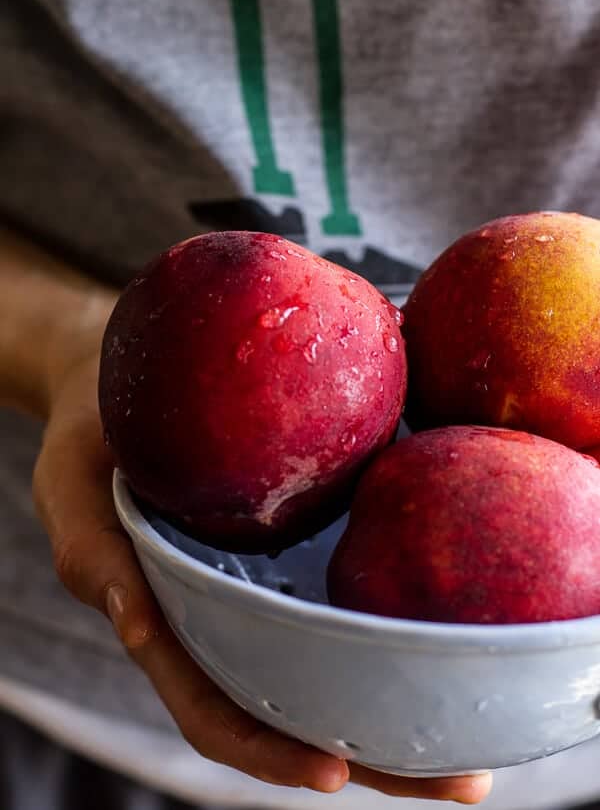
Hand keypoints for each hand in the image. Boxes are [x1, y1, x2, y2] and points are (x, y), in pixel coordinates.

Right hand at [33, 336, 491, 802]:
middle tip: (463, 779)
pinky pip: (352, 586)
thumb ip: (88, 555)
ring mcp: (271, 581)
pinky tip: (454, 626)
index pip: (217, 710)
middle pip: (301, 707)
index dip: (270, 752)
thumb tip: (133, 622)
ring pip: (339, 659)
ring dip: (405, 705)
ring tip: (483, 731)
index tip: (334, 773)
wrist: (121, 387)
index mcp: (173, 625)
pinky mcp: (302, 534)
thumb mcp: (68, 488)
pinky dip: (399, 618)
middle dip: (377, 758)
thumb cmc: (88, 440)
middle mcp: (232, 618)